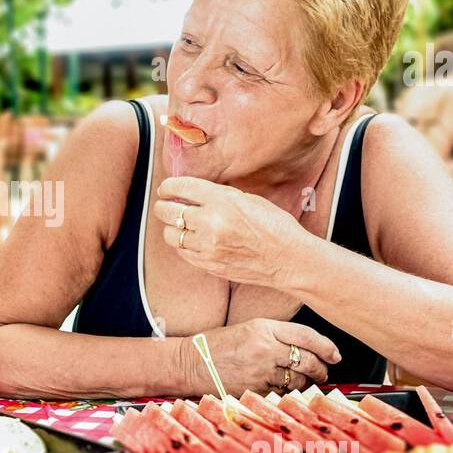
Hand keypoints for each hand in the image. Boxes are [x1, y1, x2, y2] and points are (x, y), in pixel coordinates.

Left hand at [154, 176, 306, 287]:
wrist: (290, 260)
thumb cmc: (275, 226)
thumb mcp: (249, 199)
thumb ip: (220, 195)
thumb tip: (194, 192)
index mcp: (223, 201)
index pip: (181, 187)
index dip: (168, 186)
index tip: (166, 189)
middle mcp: (212, 223)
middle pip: (168, 211)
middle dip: (163, 206)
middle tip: (164, 205)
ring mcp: (208, 247)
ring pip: (171, 235)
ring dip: (171, 227)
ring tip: (179, 225)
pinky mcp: (209, 265)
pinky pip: (183, 253)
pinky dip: (183, 245)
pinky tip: (191, 240)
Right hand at [177, 319, 340, 396]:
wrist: (191, 363)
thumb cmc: (216, 346)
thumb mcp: (247, 329)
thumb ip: (276, 335)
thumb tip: (305, 348)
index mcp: (263, 328)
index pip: (307, 336)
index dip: (326, 347)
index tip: (335, 354)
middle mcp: (265, 348)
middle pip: (308, 360)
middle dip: (321, 369)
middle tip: (322, 371)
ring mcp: (260, 371)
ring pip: (298, 380)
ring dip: (306, 383)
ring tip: (304, 381)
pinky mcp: (255, 389)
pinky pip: (282, 393)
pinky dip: (288, 393)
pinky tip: (285, 389)